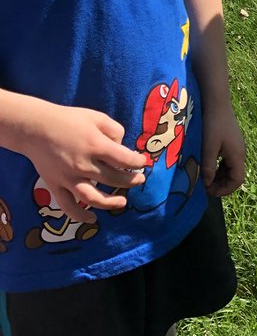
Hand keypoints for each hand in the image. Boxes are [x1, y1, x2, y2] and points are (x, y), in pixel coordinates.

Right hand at [20, 102, 146, 222]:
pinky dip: (80, 216)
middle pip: (113, 179)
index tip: (142, 162)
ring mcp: (68, 178)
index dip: (137, 162)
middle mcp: (83, 165)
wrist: (36, 128)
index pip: (124, 160)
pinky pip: (68, 206)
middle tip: (139, 179)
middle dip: (130, 180)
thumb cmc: (70, 120)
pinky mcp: (56, 186)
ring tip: (123, 202)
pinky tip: (92, 218)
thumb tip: (123, 148)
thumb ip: (115, 131)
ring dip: (111, 203)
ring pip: (93, 198)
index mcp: (96, 145)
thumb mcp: (98, 117)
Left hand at [201, 101, 245, 196]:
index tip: (210, 192)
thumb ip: (209, 167)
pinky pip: (228, 160)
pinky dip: (220, 167)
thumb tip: (207, 184)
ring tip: (205, 179)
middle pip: (235, 175)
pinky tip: (209, 165)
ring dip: (220, 176)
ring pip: (231, 168)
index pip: (237, 180)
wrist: (217, 102)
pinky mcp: (231, 141)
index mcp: (237, 155)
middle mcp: (240, 152)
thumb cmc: (213, 124)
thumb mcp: (208, 148)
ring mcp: (236, 146)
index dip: (225, 190)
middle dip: (222, 184)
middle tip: (205, 187)